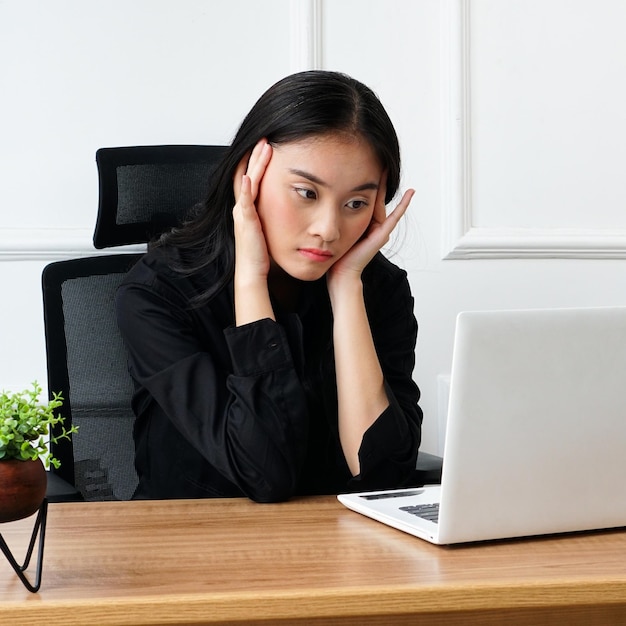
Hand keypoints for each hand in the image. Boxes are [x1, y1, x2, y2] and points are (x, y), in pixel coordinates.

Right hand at [232, 140, 272, 282]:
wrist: (253, 272)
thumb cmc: (263, 254)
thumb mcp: (271, 228)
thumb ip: (277, 216)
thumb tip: (293, 207)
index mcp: (249, 208)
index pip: (253, 178)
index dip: (259, 161)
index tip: (269, 145)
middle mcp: (243, 208)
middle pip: (248, 173)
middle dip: (256, 155)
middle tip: (266, 137)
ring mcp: (242, 214)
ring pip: (247, 181)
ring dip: (254, 164)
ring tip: (262, 147)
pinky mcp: (245, 223)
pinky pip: (244, 202)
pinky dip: (246, 188)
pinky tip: (250, 176)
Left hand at [328, 171, 413, 285]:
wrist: (340, 273)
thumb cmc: (334, 254)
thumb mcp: (335, 226)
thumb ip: (336, 213)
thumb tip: (325, 193)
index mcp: (363, 221)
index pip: (365, 195)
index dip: (366, 179)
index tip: (364, 161)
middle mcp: (374, 224)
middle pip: (374, 197)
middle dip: (376, 178)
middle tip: (378, 157)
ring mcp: (380, 229)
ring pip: (381, 203)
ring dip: (385, 184)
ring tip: (387, 165)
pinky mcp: (383, 235)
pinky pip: (395, 216)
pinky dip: (403, 205)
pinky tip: (411, 192)